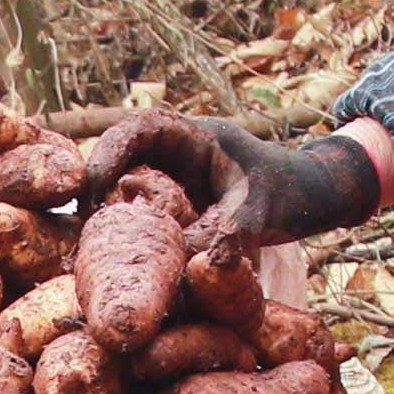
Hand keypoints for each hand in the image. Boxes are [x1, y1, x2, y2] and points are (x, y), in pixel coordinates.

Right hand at [83, 110, 385, 250]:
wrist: (312, 200)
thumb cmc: (291, 195)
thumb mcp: (259, 213)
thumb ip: (228, 235)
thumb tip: (189, 265)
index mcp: (194, 137)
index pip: (139, 129)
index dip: (108, 152)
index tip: (91, 187)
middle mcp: (176, 156)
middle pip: (120, 159)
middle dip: (96, 188)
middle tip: (82, 228)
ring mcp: (173, 181)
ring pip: (126, 189)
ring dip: (108, 216)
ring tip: (93, 251)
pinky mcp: (175, 208)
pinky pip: (143, 217)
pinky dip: (129, 236)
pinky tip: (119, 265)